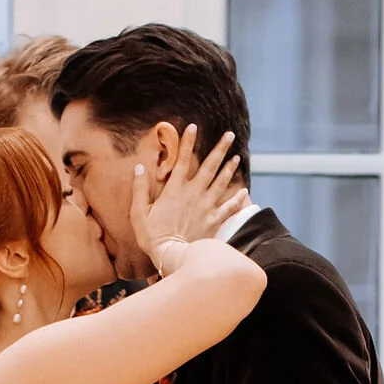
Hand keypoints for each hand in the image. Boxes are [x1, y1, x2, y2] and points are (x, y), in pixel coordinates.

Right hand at [131, 125, 246, 269]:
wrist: (172, 256)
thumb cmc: (152, 236)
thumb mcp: (138, 212)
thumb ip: (139, 189)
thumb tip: (139, 167)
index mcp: (175, 189)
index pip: (183, 160)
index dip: (188, 142)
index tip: (194, 127)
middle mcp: (194, 194)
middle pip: (210, 166)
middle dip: (220, 149)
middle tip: (230, 135)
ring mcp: (206, 207)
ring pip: (222, 183)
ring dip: (230, 169)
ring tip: (237, 157)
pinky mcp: (214, 221)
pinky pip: (229, 207)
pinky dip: (237, 199)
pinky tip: (245, 191)